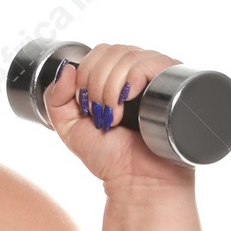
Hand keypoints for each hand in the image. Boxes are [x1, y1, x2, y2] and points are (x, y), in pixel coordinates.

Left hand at [42, 42, 192, 188]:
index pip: (98, 53)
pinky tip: (127, 105)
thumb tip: (66, 68)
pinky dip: (129, 80)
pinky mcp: (174, 81)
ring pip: (125, 55)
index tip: (87, 108)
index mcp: (117, 79)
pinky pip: (147, 61)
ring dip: (109, 88)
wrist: (139, 180)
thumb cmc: (111, 158)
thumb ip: (56, 99)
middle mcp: (139, 72)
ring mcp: (157, 76)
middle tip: (100, 114)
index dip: (84, 75)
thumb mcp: (70, 128)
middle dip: (94, 83)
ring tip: (114, 117)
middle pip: (109, 51)